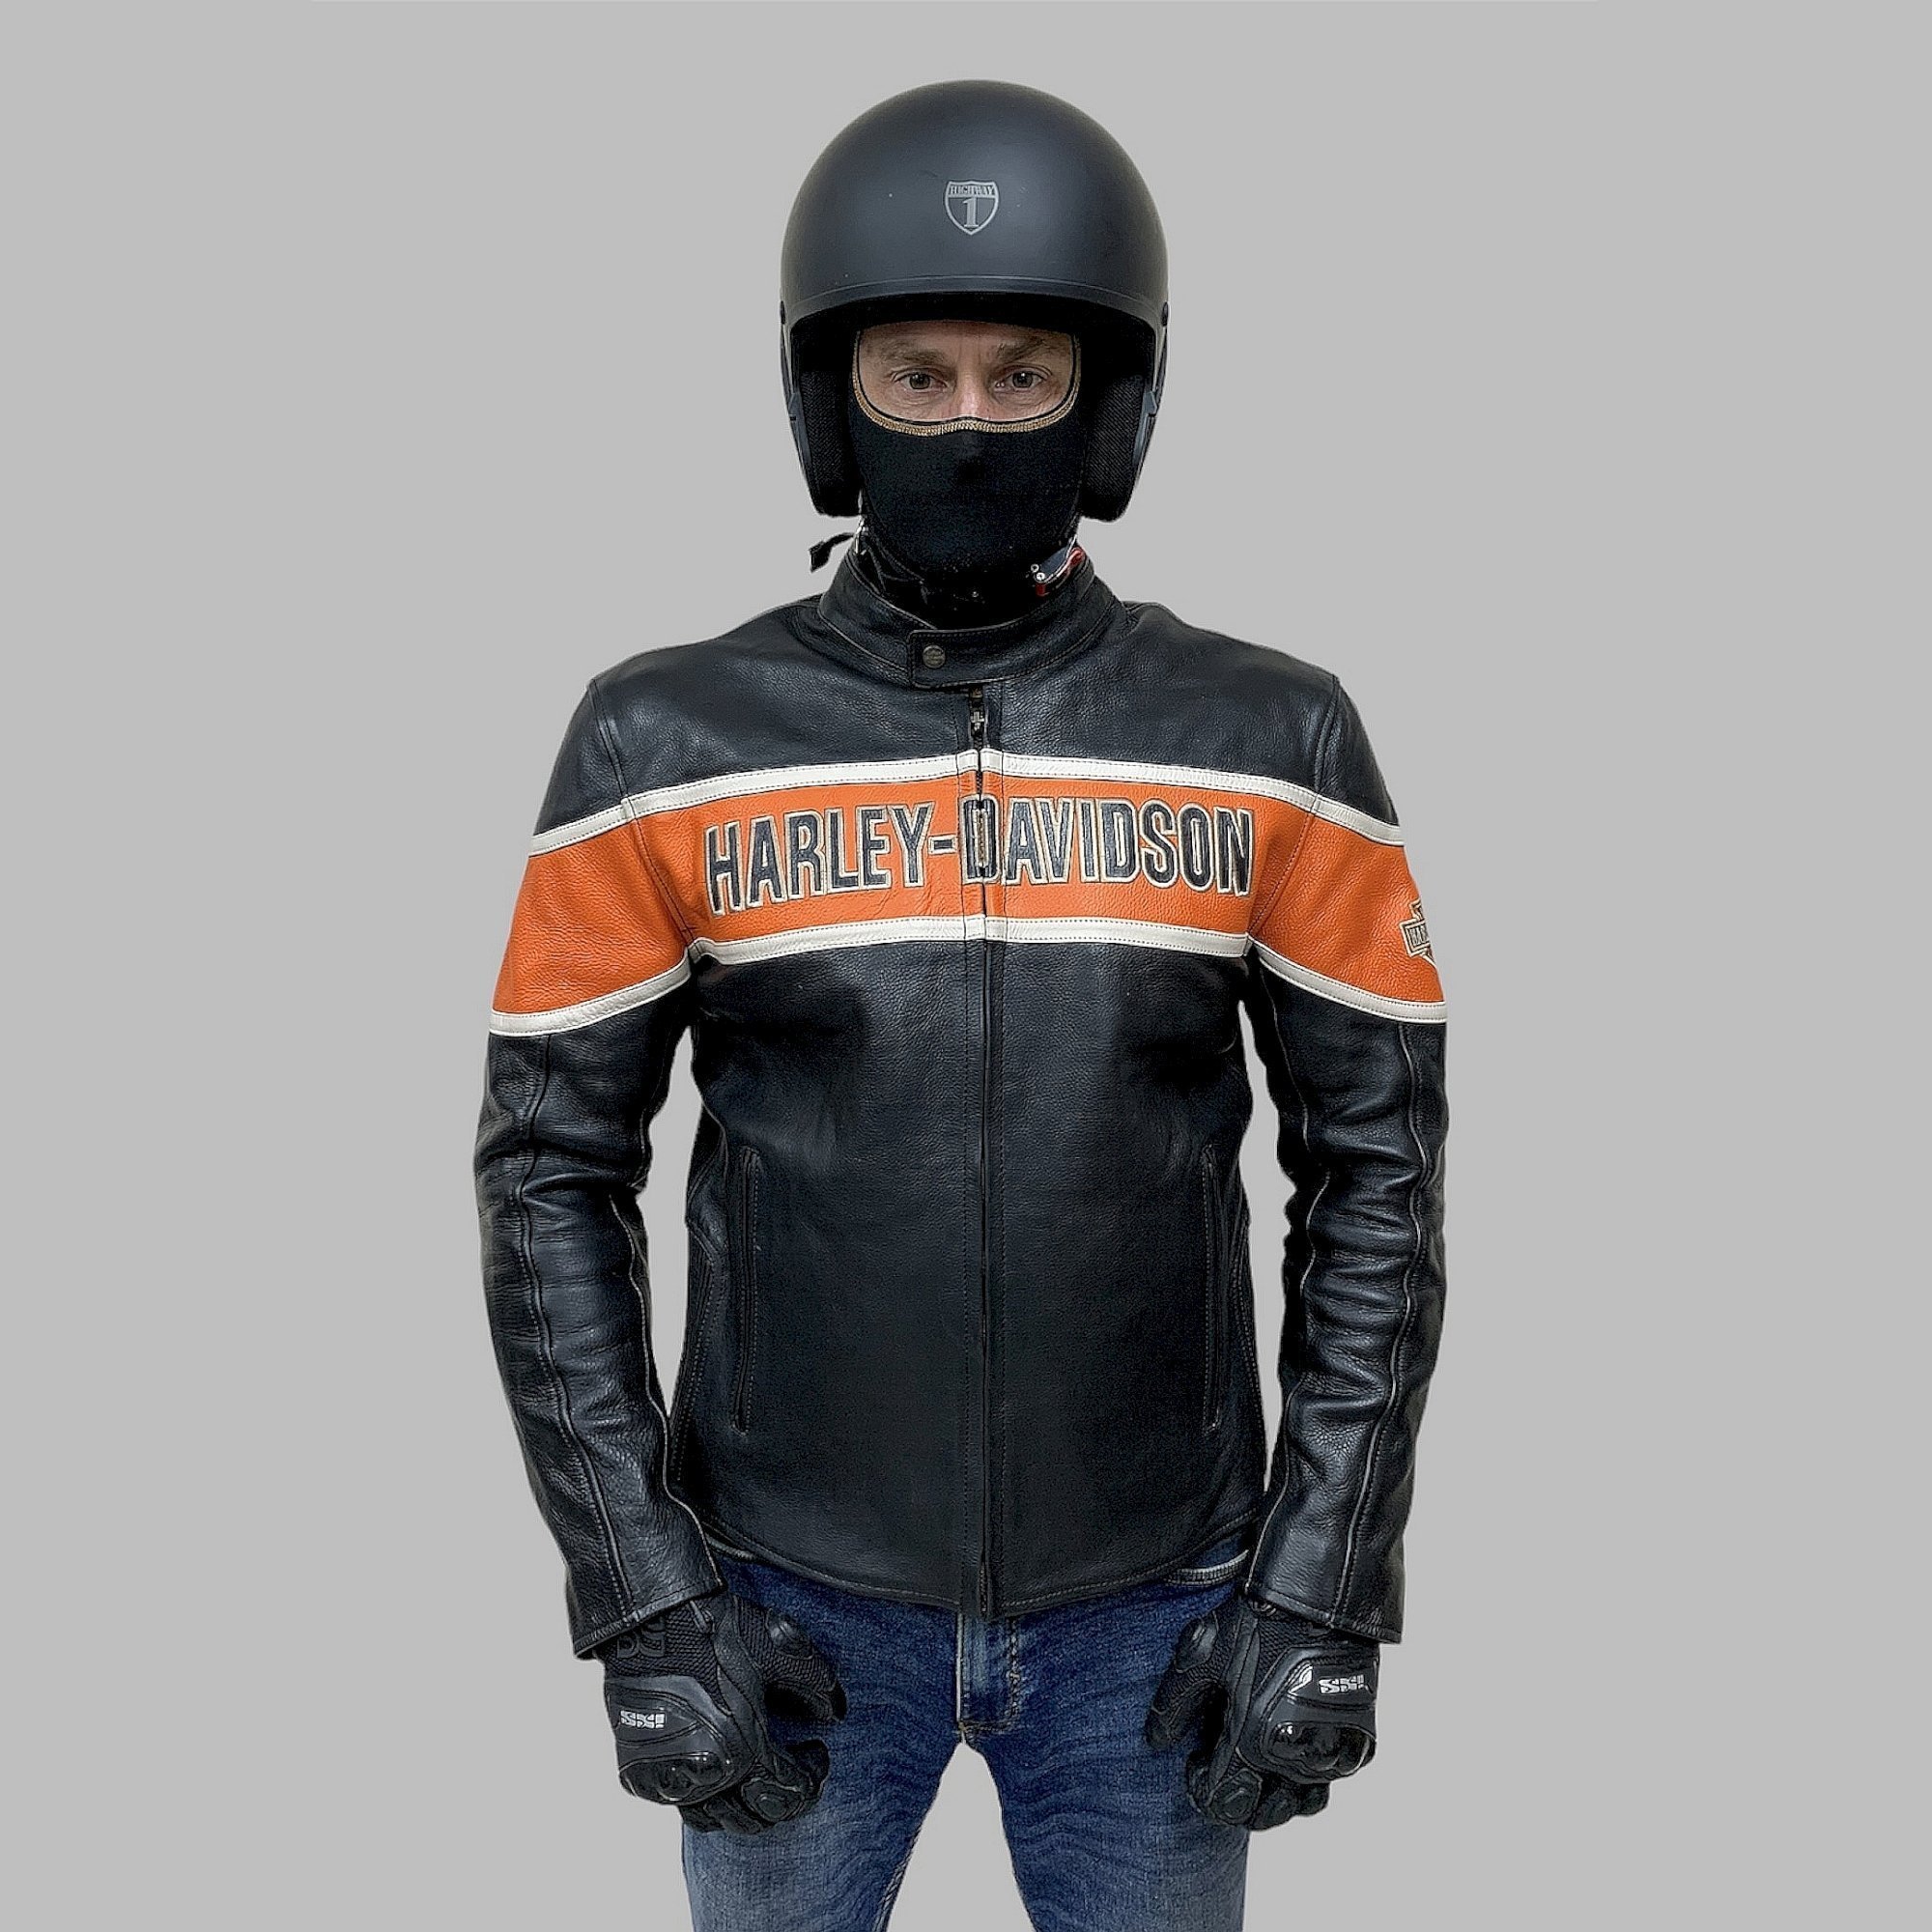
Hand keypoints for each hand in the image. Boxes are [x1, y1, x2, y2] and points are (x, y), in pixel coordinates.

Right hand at [599, 1584, 848, 1834]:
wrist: (651, 1624)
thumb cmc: (716, 1633)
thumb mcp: (779, 1649)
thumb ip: (816, 1685)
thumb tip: (836, 1714)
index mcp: (745, 1750)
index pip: (792, 1791)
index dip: (813, 1775)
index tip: (817, 1753)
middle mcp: (708, 1775)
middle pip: (755, 1818)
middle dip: (782, 1800)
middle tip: (791, 1770)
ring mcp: (670, 1779)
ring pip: (715, 1820)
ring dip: (742, 1808)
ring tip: (756, 1781)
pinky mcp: (640, 1774)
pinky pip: (680, 1804)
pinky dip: (705, 1800)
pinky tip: (718, 1772)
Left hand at [1145, 1592, 1377, 1829]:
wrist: (1319, 1601)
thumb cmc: (1257, 1624)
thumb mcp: (1204, 1658)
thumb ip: (1175, 1705)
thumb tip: (1156, 1742)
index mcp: (1253, 1744)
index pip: (1224, 1802)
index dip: (1204, 1791)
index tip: (1198, 1766)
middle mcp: (1295, 1759)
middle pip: (1266, 1813)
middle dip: (1241, 1803)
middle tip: (1227, 1774)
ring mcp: (1331, 1752)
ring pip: (1304, 1802)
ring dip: (1281, 1797)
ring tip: (1263, 1771)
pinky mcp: (1358, 1739)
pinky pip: (1334, 1776)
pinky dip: (1314, 1775)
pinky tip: (1295, 1750)